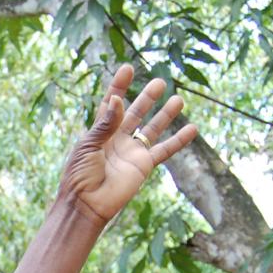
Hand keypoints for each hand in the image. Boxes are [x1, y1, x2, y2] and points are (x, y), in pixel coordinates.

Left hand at [56, 63, 197, 222]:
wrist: (87, 204)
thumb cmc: (80, 175)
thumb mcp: (89, 145)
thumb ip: (105, 124)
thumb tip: (118, 100)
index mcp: (99, 132)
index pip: (110, 104)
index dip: (119, 86)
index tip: (128, 69)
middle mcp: (117, 140)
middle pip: (135, 113)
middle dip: (147, 98)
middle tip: (160, 82)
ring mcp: (131, 152)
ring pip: (152, 129)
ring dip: (165, 115)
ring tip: (178, 99)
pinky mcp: (143, 166)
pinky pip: (164, 151)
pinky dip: (178, 140)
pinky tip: (192, 128)